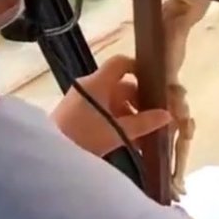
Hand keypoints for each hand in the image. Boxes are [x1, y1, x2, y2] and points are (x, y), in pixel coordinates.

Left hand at [51, 54, 170, 156]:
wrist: (50, 155)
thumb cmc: (83, 136)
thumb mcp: (117, 131)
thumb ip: (144, 123)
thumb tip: (168, 115)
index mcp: (98, 82)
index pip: (121, 63)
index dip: (140, 68)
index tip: (157, 83)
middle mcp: (91, 88)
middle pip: (123, 86)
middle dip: (142, 101)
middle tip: (159, 116)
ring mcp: (85, 102)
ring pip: (116, 103)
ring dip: (133, 116)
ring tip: (148, 134)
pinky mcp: (81, 117)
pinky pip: (106, 114)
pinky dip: (120, 124)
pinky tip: (134, 142)